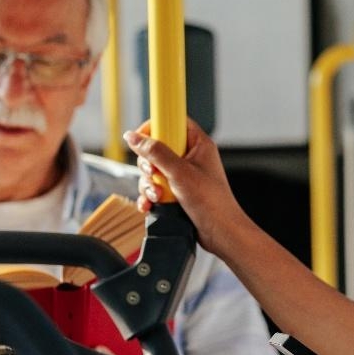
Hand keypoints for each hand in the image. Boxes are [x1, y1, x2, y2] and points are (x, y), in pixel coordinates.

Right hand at [125, 119, 242, 254]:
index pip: (173, 121)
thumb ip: (156, 152)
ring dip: (149, 185)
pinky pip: (155, 187)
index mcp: (199, 144)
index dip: (155, 127)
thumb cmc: (211, 202)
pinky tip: (150, 205)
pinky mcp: (177, 192)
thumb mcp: (179, 172)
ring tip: (157, 197)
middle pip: (157, 148)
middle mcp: (191, 157)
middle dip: (148, 165)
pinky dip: (150, 196)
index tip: (142, 140)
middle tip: (153, 174)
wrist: (220, 233)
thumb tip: (133, 137)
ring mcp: (184, 175)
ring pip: (153, 170)